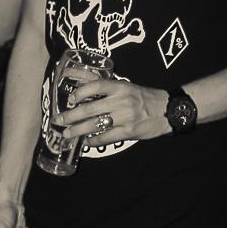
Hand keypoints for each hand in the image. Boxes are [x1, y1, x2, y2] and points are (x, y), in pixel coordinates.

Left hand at [55, 79, 170, 143]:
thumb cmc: (145, 98)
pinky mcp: (128, 131)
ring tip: (67, 134)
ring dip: (77, 130)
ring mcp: (124, 117)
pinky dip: (93, 141)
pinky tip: (86, 142)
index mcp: (120, 87)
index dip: (80, 92)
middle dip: (70, 116)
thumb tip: (84, 93)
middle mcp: (121, 100)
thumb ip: (108, 90)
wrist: (169, 110)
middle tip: (58, 120)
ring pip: (95, 124)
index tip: (70, 99)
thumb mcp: (127, 88)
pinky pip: (106, 137)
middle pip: (89, 108)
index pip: (96, 85)